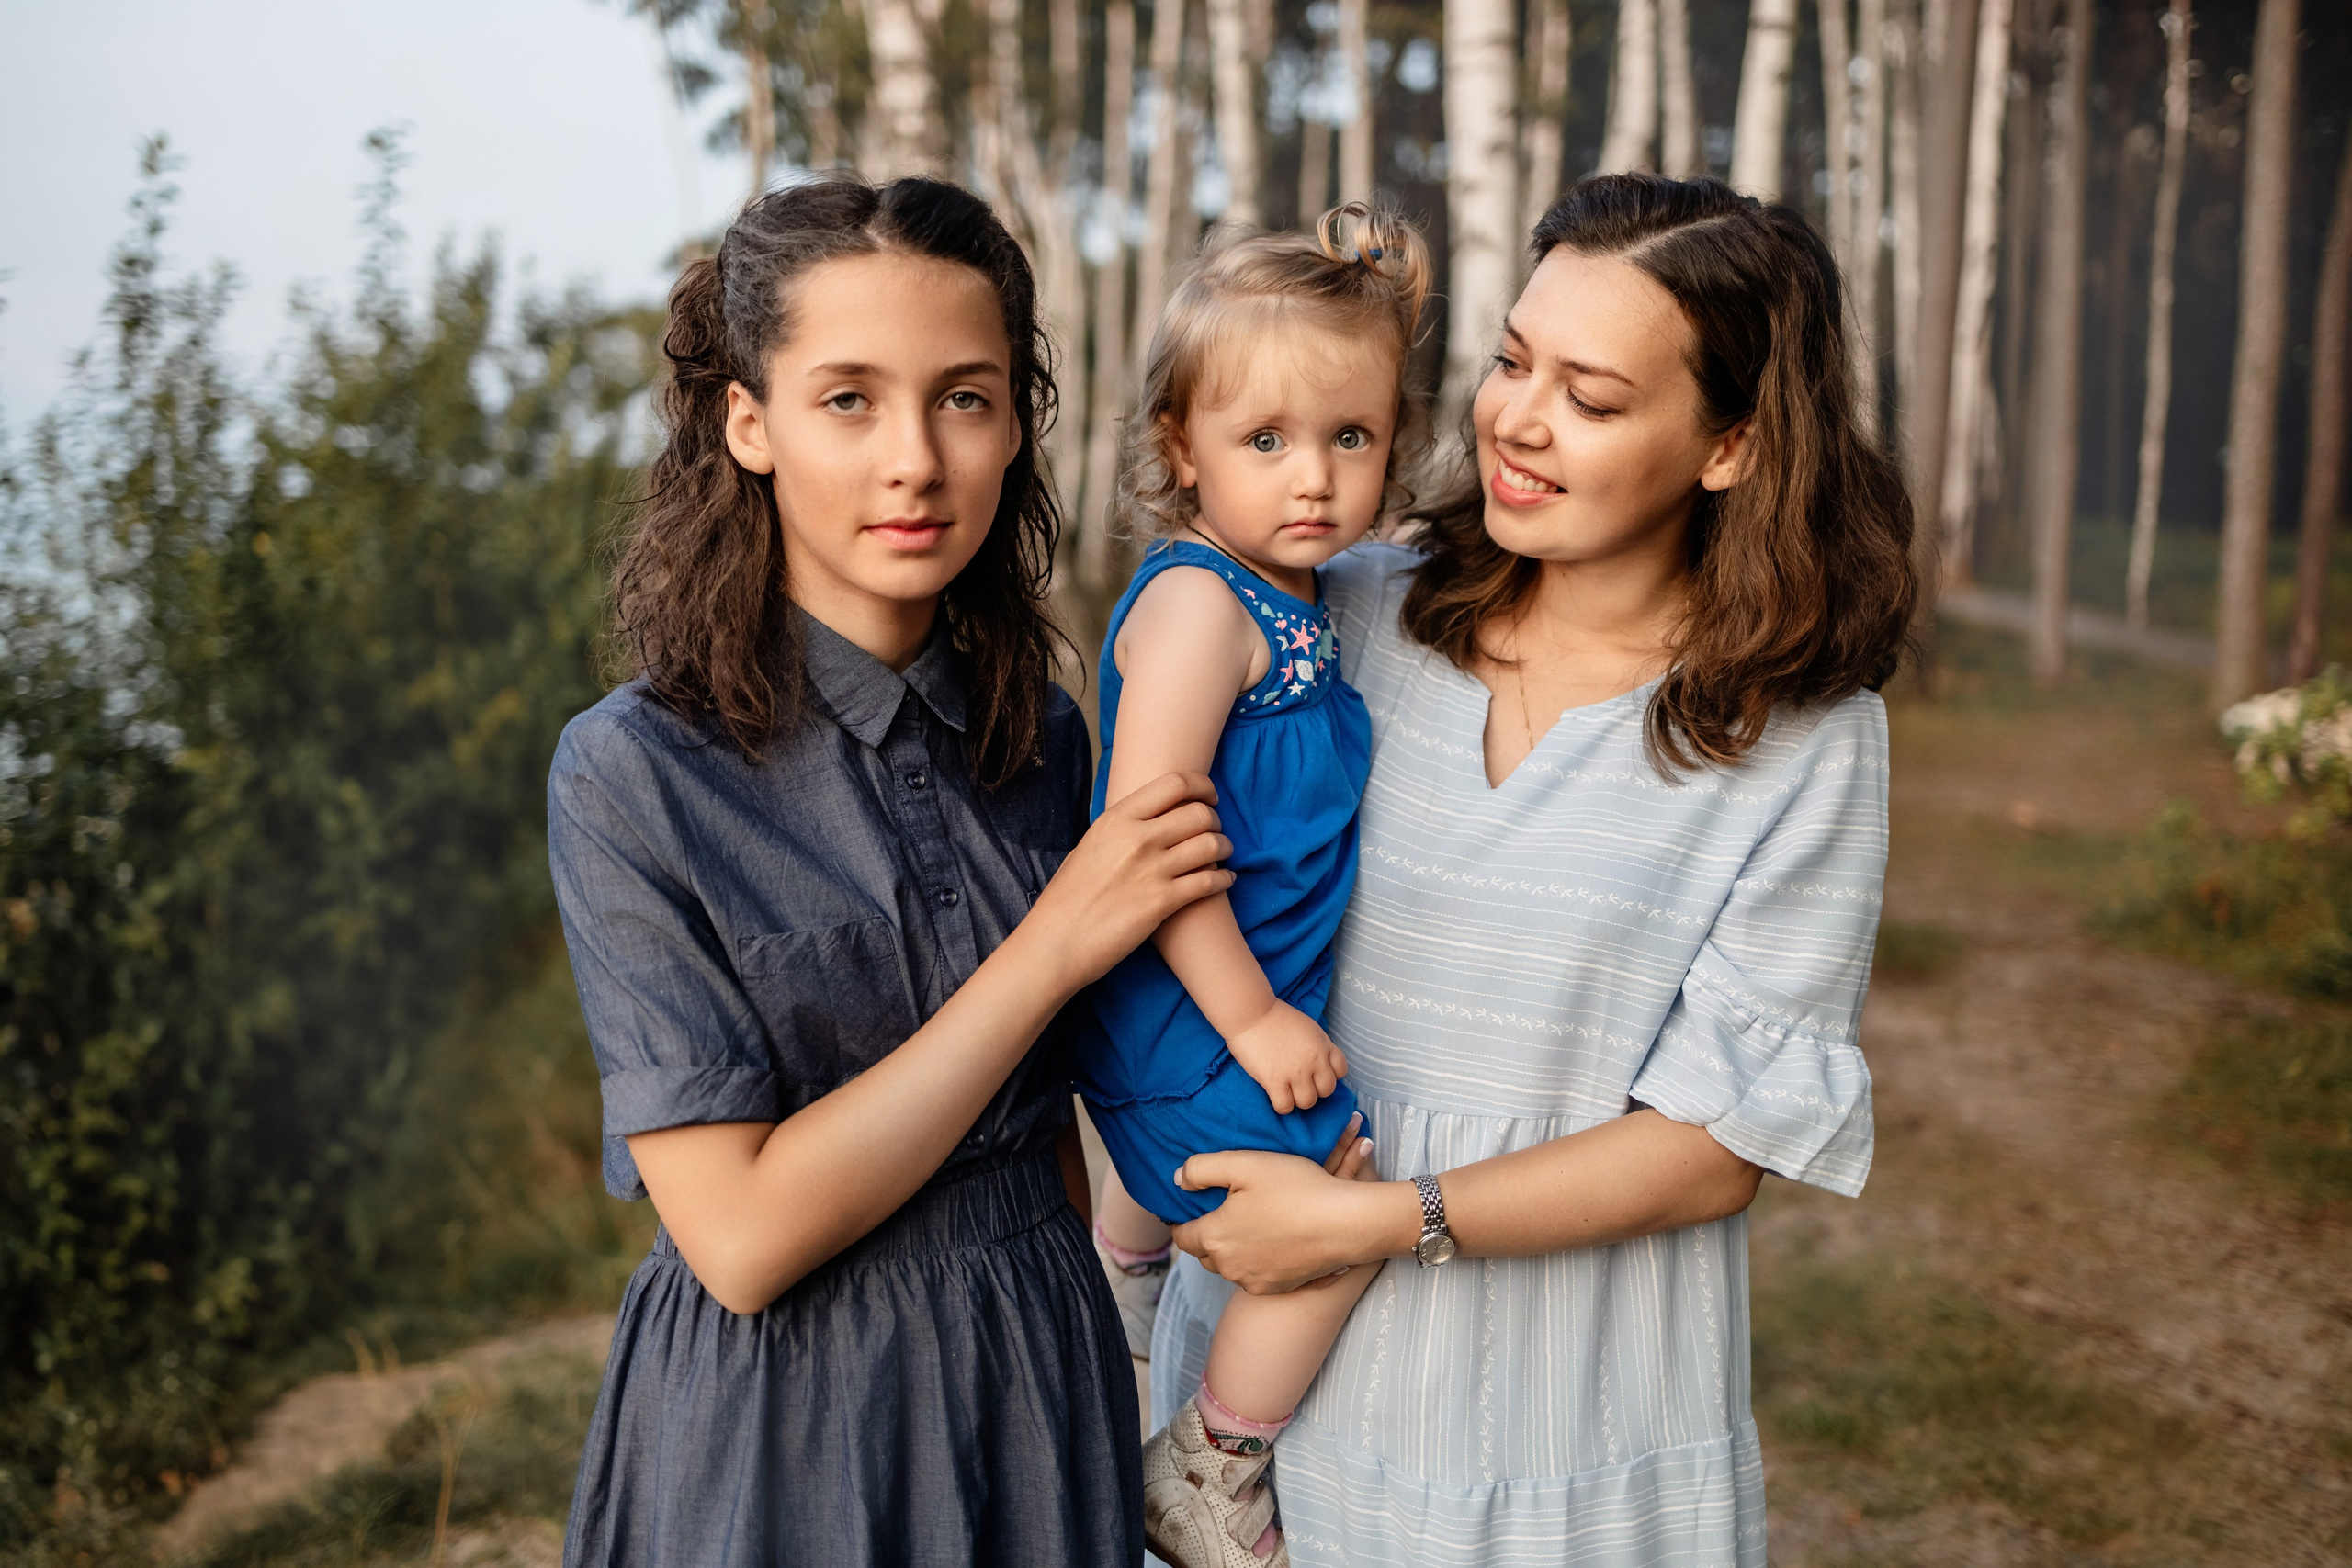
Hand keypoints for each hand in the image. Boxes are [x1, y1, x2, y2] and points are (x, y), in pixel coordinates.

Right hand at [1024, 771, 1232, 989]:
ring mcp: (1151, 870)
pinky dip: (1224, 879)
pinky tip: (1225, 880)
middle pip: (1199, 813)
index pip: (1174, 784)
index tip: (1208, 796)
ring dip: (1225, 847)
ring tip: (1223, 853)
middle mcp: (1136, 839)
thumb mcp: (1087, 848)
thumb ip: (1119, 831)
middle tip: (1216, 830)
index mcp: (1116, 820)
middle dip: (1215, 820)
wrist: (1056, 942)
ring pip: (1211, 844)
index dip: (1202, 786)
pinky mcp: (1163, 902)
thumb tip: (1144, 820)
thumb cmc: (1066, 899)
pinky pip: (1210, 881)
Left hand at [1169, 1136, 1417, 1294]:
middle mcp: (1227, 1266)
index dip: (1181, 1220)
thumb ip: (1201, 1169)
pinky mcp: (1276, 1287)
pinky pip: (1253, 1275)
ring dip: (1231, 1248)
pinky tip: (1272, 1239)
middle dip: (1207, 1234)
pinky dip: (1255, 1261)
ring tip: (1250, 1222)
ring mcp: (1252, 1280)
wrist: (1344, 1223)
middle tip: (1225, 1210)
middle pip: (1203, 1252)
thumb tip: (1178, 1179)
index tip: (1191, 1207)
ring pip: (1228, 1265)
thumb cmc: (1296, 1189)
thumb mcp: (1244, 1164)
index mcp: (1214, 1236)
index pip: (1181, 1235)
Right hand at [1223, 998, 1347, 1113]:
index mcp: (1323, 1045)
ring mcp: (1295, 1072)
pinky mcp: (1274, 1081)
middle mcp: (1314, 1060)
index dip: (1329, 1074)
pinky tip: (1275, 1094)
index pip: (1341, 1071)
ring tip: (1287, 1090)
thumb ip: (1317, 1045)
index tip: (1316, 1072)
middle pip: (1327, 1090)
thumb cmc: (1275, 1017)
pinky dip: (1281, 1105)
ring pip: (1308, 1102)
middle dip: (1315, 1088)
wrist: (1250, 1012)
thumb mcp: (1308, 1027)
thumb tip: (1319, 1063)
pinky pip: (1285, 1107)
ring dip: (1298, 1099)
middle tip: (1300, 1082)